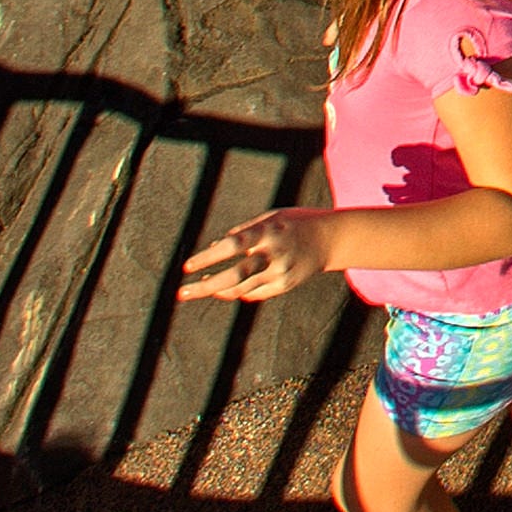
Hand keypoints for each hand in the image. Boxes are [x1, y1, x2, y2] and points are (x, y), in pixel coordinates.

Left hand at [175, 202, 337, 302]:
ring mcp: (280, 272)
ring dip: (217, 291)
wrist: (330, 239)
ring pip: (241, 290)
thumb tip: (213, 248)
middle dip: (205, 287)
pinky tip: (224, 290)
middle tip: (181, 294)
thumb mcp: (270, 217)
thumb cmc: (294, 223)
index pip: (232, 245)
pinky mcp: (284, 285)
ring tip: (199, 289)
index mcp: (268, 232)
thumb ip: (243, 232)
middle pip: (235, 275)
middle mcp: (273, 254)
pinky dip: (236, 292)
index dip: (208, 256)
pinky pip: (253, 293)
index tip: (187, 267)